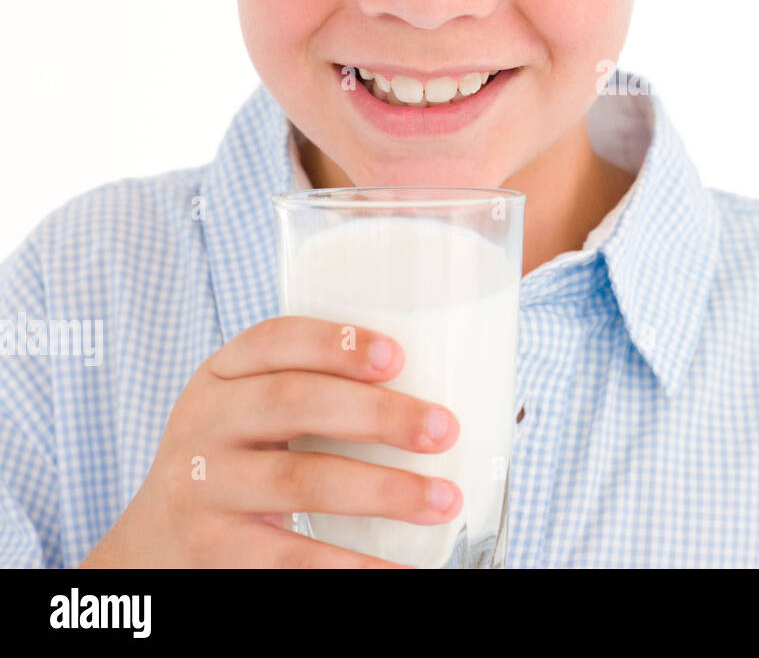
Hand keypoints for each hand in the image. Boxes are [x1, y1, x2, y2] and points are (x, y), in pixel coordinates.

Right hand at [78, 315, 460, 566]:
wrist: (157, 541)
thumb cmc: (242, 457)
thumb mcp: (254, 409)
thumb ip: (318, 389)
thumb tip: (452, 382)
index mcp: (223, 374)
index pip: (273, 339)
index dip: (335, 343)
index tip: (397, 356)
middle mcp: (205, 422)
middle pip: (293, 403)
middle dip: (378, 414)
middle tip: (445, 430)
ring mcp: (204, 487)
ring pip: (299, 481)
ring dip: (383, 491)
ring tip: (444, 500)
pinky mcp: (214, 548)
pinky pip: (289, 557)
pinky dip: (350, 566)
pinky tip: (400, 569)